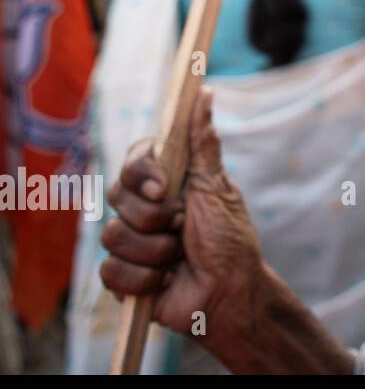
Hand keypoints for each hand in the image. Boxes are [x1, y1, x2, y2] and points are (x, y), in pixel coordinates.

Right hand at [100, 89, 263, 340]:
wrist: (230, 294)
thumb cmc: (230, 239)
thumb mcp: (218, 188)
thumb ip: (203, 144)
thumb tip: (204, 94)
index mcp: (166, 184)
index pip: (133, 161)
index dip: (142, 173)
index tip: (163, 188)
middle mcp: (144, 208)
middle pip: (116, 196)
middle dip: (155, 218)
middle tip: (183, 228)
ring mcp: (131, 241)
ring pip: (112, 236)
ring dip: (155, 251)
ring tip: (179, 258)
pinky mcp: (123, 275)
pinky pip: (110, 270)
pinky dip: (144, 279)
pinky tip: (165, 281)